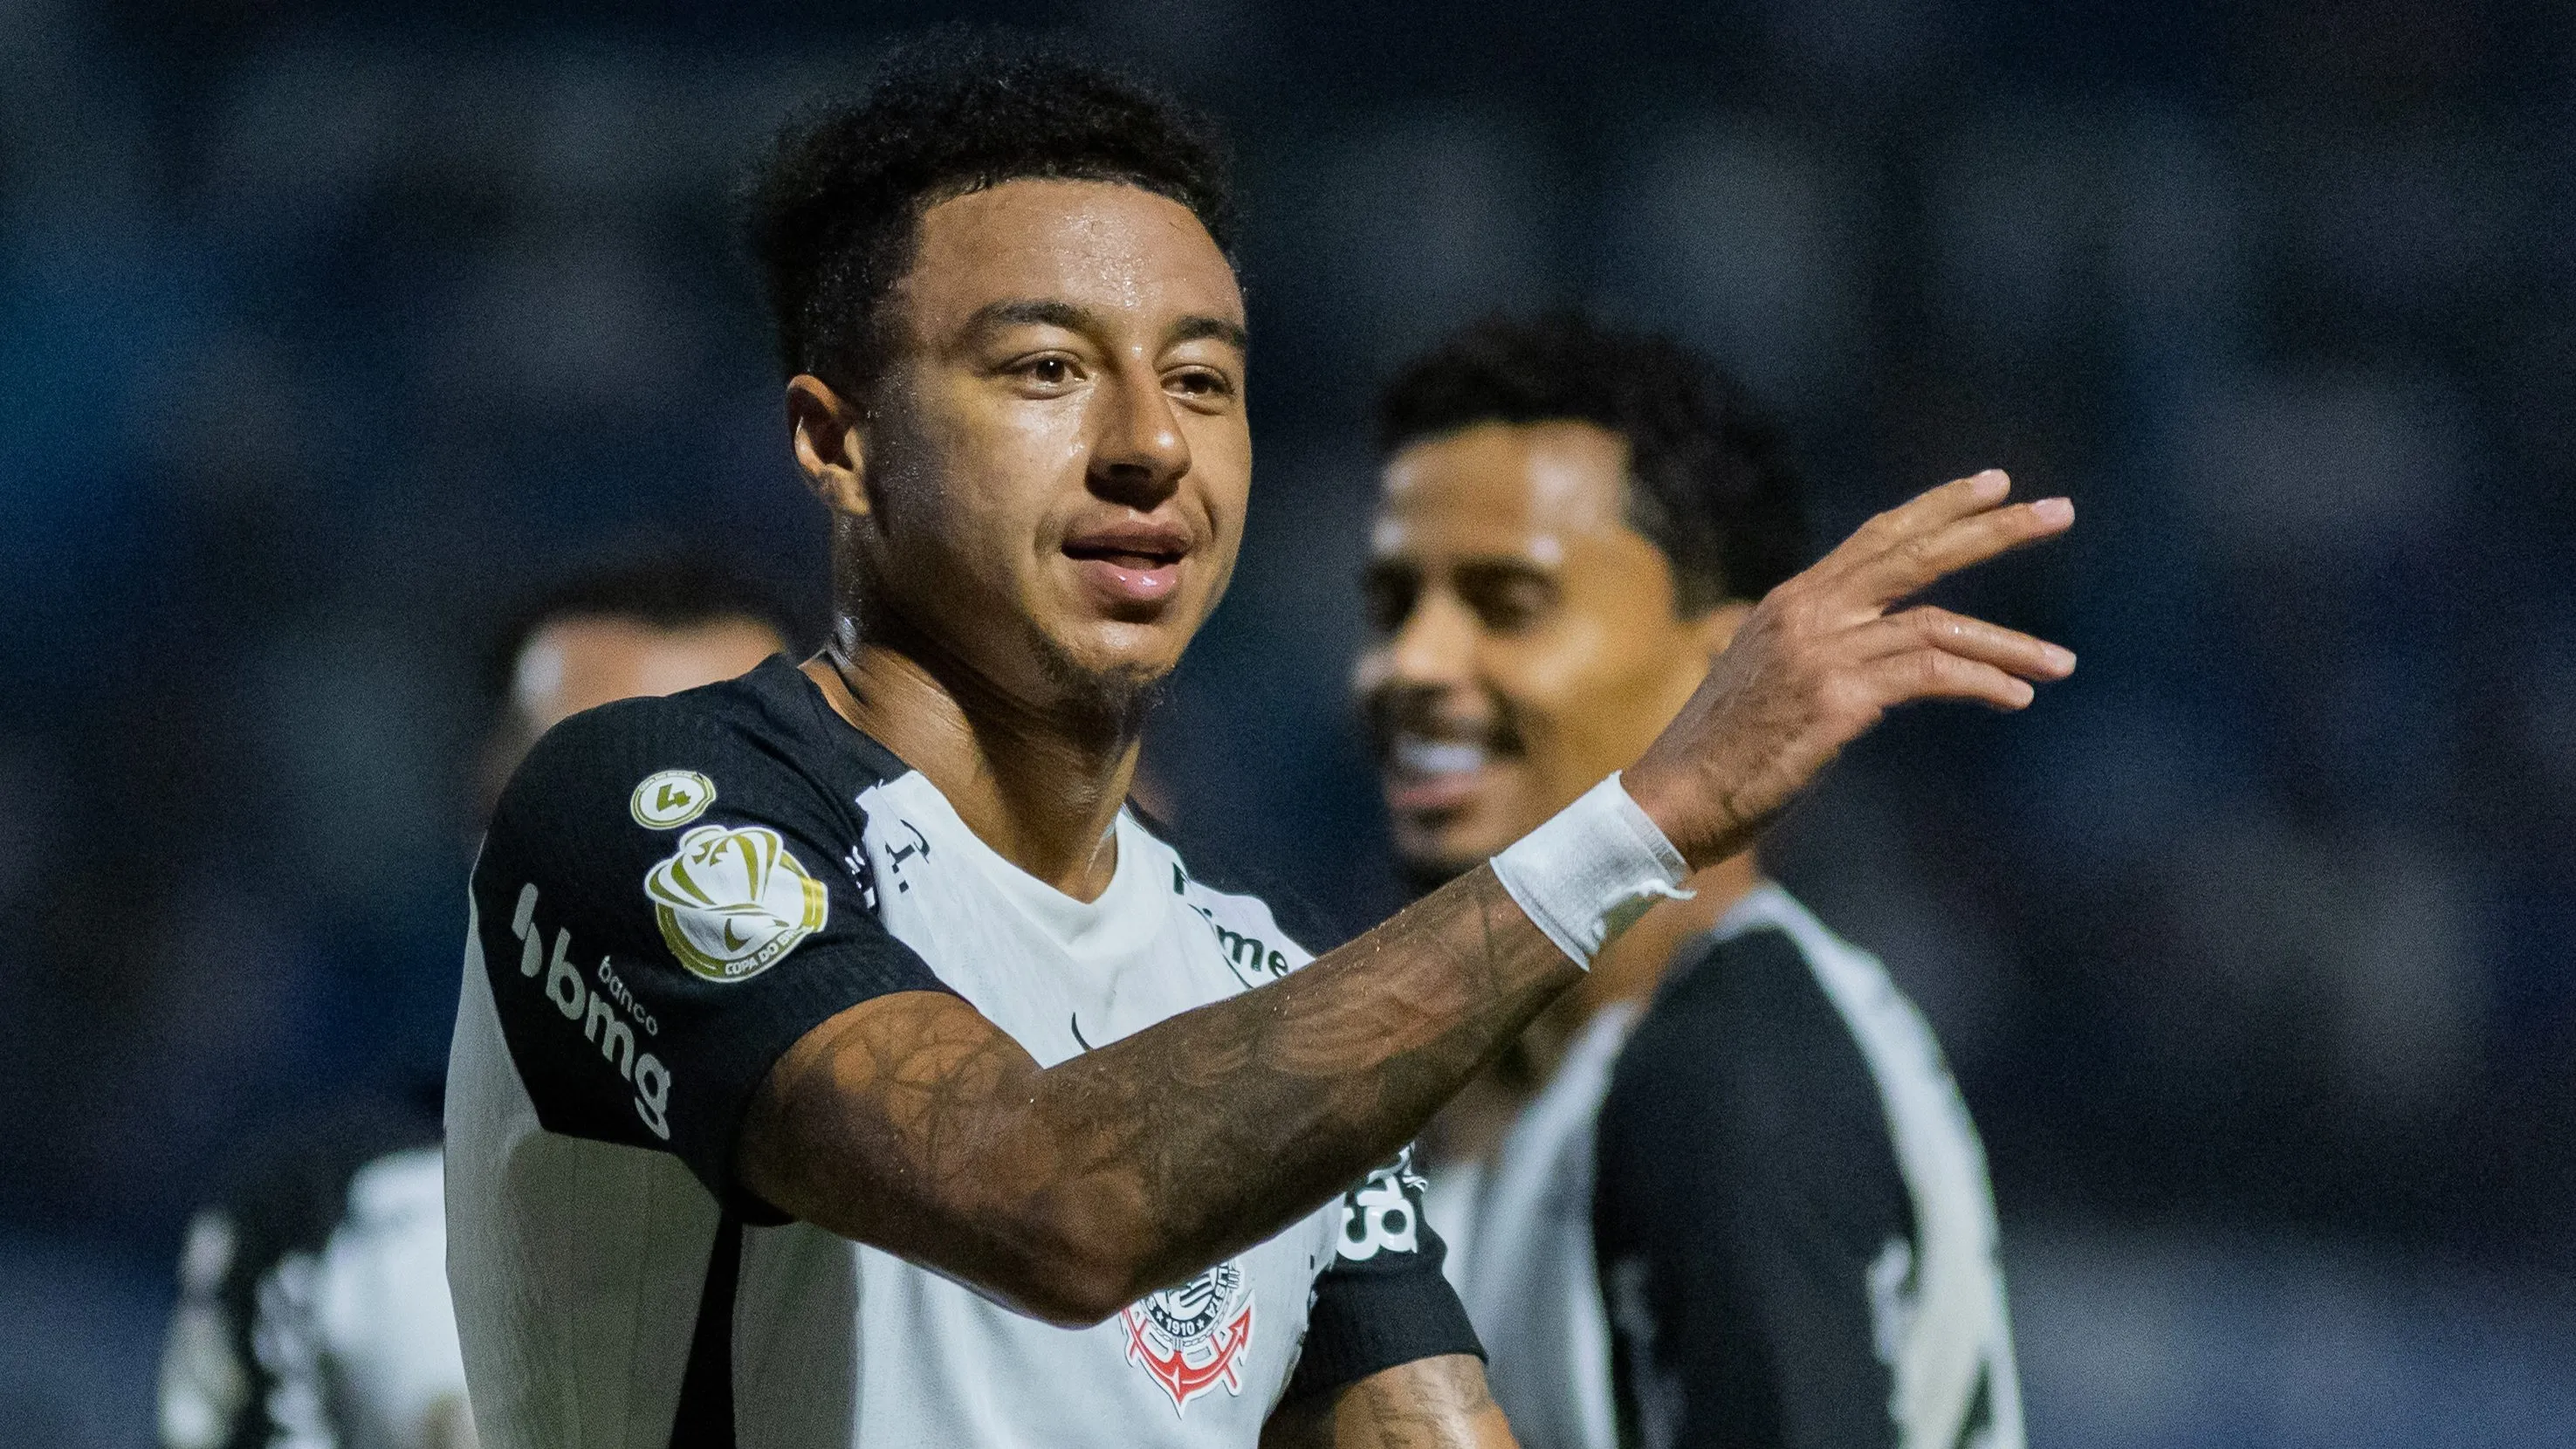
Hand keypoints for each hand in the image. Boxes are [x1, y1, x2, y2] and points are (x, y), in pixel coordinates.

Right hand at [1624, 469, 2073, 868]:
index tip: (1995, 486)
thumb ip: (1819, 658)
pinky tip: (2016, 697)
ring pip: (1937, 625)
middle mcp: (1807, 613)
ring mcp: (1821, 652)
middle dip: (1993, 531)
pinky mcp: (1835, 699)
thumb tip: (1877, 668)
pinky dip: (1980, 682)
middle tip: (2059, 512)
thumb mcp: (1767, 685)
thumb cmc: (1720, 758)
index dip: (1939, 508)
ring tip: (2062, 663)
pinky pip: (1929, 676)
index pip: (1877, 538)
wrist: (1670, 802)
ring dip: (2009, 644)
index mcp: (1791, 603)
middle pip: (1915, 553)